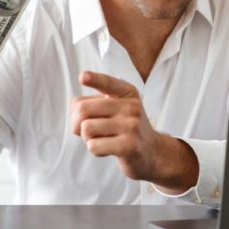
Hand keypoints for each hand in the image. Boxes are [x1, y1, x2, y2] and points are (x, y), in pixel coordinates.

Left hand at [70, 71, 197, 192]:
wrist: (153, 152)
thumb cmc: (126, 128)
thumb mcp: (116, 108)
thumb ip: (95, 104)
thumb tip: (75, 113)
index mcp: (127, 92)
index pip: (107, 83)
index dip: (94, 79)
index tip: (82, 77)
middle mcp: (131, 106)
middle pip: (83, 109)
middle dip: (76, 123)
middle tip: (87, 130)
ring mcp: (132, 126)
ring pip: (86, 128)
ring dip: (87, 138)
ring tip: (101, 139)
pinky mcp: (129, 146)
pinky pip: (94, 146)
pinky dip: (95, 150)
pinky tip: (108, 149)